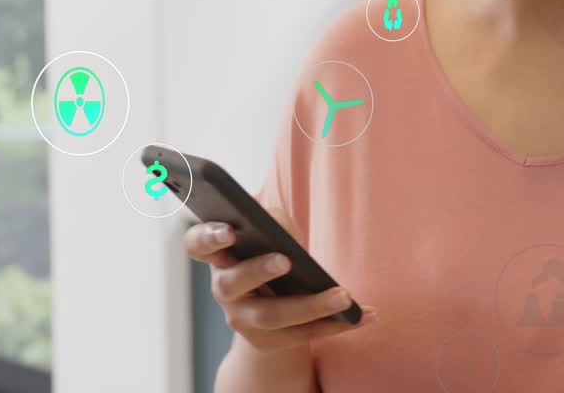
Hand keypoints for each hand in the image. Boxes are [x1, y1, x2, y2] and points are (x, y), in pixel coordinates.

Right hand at [182, 207, 376, 351]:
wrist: (271, 306)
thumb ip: (271, 221)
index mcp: (218, 255)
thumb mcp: (270, 231)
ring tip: (344, 296)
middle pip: (232, 284)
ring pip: (273, 316)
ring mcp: (243, 319)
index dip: (207, 237)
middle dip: (258, 271)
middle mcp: (224, 290)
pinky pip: (303, 335)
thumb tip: (280, 226)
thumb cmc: (271, 250)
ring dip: (311, 306)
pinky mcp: (268, 342)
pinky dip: (337, 325)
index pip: (197, 245)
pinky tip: (365, 314)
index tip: (229, 230)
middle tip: (286, 260)